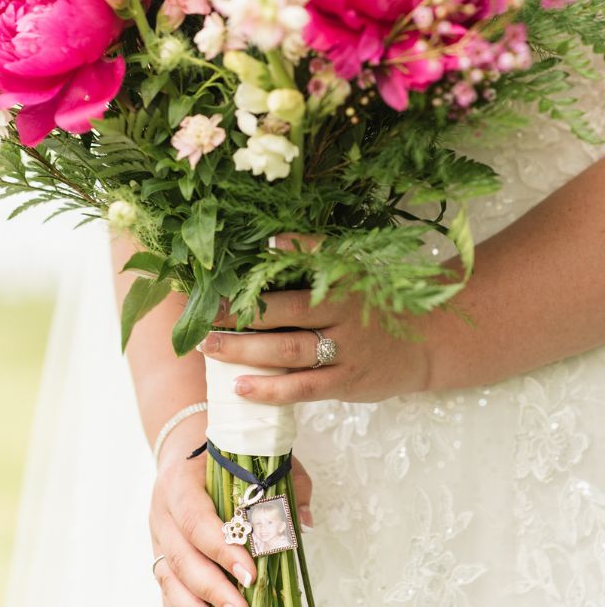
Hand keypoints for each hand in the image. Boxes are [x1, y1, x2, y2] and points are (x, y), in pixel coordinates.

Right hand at [150, 414, 312, 606]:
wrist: (183, 445)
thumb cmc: (221, 452)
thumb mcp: (253, 453)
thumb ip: (284, 481)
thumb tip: (304, 521)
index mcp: (180, 480)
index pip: (195, 518)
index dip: (221, 548)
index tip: (250, 571)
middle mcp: (162, 510)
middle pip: (181, 556)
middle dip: (213, 587)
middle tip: (242, 606)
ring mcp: (158, 535)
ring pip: (169, 577)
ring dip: (197, 603)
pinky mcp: (160, 553)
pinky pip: (167, 586)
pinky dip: (185, 604)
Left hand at [201, 234, 431, 405]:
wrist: (426, 340)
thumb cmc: (375, 301)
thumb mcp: (352, 270)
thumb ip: (313, 256)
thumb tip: (270, 240)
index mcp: (339, 281)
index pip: (289, 277)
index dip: (251, 281)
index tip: (215, 283)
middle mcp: (341, 314)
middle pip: (282, 314)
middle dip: (238, 317)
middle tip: (202, 318)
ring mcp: (345, 350)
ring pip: (288, 351)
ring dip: (245, 351)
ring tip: (210, 349)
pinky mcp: (347, 382)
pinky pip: (304, 387)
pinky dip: (271, 388)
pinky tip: (242, 386)